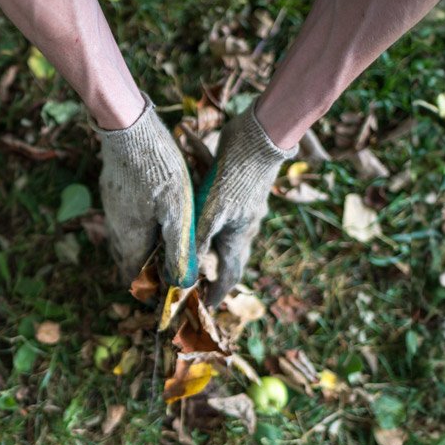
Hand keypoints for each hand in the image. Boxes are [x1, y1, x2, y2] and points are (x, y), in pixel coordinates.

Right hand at [98, 96, 196, 287]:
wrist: (129, 128)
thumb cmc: (158, 170)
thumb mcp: (178, 213)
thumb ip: (180, 250)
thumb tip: (183, 284)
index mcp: (130, 237)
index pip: (134, 277)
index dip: (149, 289)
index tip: (165, 294)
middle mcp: (116, 226)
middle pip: (128, 259)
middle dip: (146, 269)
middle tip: (169, 271)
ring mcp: (112, 207)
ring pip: (126, 238)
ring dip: (143, 246)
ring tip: (166, 246)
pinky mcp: (113, 190)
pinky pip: (124, 217)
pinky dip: (140, 226)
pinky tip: (155, 214)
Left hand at [195, 103, 296, 305]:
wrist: (259, 137)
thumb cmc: (235, 175)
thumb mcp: (212, 212)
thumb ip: (198, 242)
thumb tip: (185, 275)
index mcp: (240, 236)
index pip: (231, 275)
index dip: (218, 294)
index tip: (205, 307)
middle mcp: (245, 226)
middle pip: (228, 257)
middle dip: (211, 272)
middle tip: (192, 280)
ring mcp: (245, 209)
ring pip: (225, 235)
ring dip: (208, 246)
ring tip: (189, 252)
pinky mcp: (240, 192)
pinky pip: (223, 214)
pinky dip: (209, 222)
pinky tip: (195, 215)